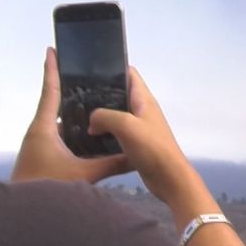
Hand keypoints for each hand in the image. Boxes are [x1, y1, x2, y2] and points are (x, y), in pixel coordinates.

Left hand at [12, 48, 130, 182]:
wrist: (22, 215)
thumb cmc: (47, 188)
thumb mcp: (83, 175)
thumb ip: (111, 164)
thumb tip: (135, 156)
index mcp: (43, 127)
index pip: (49, 91)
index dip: (52, 70)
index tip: (51, 50)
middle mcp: (39, 132)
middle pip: (57, 105)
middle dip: (74, 93)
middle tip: (91, 80)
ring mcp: (40, 146)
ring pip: (61, 125)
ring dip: (78, 118)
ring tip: (99, 108)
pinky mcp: (43, 159)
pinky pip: (62, 140)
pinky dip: (76, 136)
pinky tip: (92, 139)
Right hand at [86, 64, 201, 206]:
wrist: (168, 178)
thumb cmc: (151, 147)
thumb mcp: (125, 125)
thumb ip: (104, 116)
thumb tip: (91, 123)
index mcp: (144, 99)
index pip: (129, 74)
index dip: (112, 67)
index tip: (89, 69)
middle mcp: (142, 110)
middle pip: (120, 94)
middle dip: (100, 93)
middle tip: (76, 94)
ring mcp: (140, 127)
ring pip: (116, 114)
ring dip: (100, 115)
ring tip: (77, 113)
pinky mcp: (136, 143)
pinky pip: (117, 132)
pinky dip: (105, 131)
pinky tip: (89, 136)